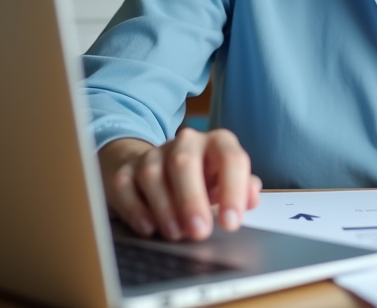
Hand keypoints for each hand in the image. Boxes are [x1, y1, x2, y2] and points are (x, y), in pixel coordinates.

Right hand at [98, 129, 261, 241]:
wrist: (163, 168)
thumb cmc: (204, 180)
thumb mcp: (227, 183)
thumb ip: (243, 190)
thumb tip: (251, 199)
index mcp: (217, 143)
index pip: (230, 159)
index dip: (233, 191)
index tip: (231, 222)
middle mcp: (185, 143)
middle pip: (184, 164)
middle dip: (192, 199)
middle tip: (200, 232)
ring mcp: (153, 155)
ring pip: (153, 175)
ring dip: (164, 207)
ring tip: (176, 234)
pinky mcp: (126, 171)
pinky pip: (125, 186)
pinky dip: (135, 209)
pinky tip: (148, 228)